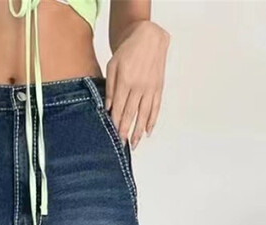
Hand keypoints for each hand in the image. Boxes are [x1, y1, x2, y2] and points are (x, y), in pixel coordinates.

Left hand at [105, 20, 170, 149]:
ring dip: (139, 131)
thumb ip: (110, 88)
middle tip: (121, 146)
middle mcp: (139, 86)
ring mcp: (150, 88)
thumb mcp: (112, 66)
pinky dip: (152, 120)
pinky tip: (148, 132)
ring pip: (144, 114)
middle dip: (125, 132)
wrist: (149, 37)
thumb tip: (107, 108)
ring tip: (134, 145)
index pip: (118, 109)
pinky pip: (156, 107)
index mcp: (125, 81)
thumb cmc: (127, 51)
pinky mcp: (159, 87)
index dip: (115, 124)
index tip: (112, 137)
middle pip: (131, 114)